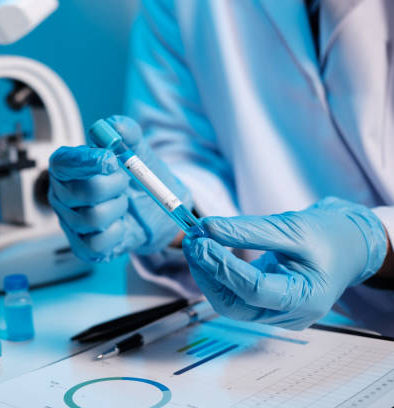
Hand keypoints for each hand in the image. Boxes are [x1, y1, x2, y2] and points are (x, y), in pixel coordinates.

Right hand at [48, 115, 190, 261]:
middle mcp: (63, 195)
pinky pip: (97, 243)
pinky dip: (116, 233)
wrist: (154, 210)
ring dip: (118, 208)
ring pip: (93, 218)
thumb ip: (127, 132)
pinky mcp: (82, 247)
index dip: (86, 161)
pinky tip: (119, 223)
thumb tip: (114, 126)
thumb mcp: (137, 150)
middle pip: (83, 192)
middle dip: (114, 186)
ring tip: (122, 202)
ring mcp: (70, 223)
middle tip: (124, 182)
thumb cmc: (137, 179)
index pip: (63, 163)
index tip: (110, 158)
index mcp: (68, 168)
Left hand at [183, 197, 387, 329]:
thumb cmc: (329, 236)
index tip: (201, 241)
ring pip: (230, 303)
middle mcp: (290, 315)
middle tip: (192, 241)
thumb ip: (249, 230)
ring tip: (195, 244)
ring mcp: (276, 314)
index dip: (223, 267)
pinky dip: (218, 275)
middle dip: (208, 273)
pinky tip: (207, 254)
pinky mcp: (266, 306)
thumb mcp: (292, 226)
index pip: (254, 290)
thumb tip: (207, 228)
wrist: (348, 244)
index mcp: (306, 299)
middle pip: (235, 304)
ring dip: (208, 274)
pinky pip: (235, 296)